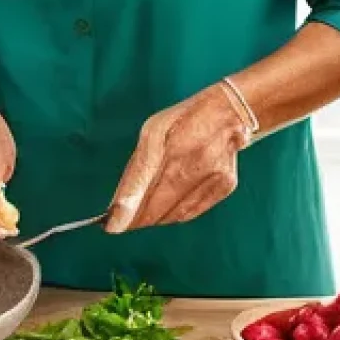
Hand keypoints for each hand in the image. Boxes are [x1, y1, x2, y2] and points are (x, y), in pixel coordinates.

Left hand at [105, 84, 250, 232]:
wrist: (227, 113)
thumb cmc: (182, 121)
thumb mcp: (152, 132)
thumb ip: (137, 168)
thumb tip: (120, 202)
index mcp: (169, 143)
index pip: (143, 183)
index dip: (126, 208)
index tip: (112, 226)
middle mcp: (193, 161)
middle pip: (158, 205)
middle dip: (136, 218)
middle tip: (121, 222)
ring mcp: (212, 175)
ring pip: (174, 214)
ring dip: (154, 219)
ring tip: (140, 217)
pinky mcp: (225, 185)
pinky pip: (192, 212)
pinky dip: (174, 216)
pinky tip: (163, 212)